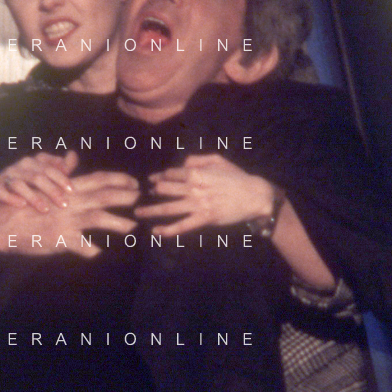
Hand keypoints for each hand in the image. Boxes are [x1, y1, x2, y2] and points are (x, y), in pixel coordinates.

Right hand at [0, 150, 78, 211]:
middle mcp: (19, 167)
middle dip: (52, 190)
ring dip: (33, 196)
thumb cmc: (28, 182)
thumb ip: (60, 166)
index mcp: (33, 162)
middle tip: (64, 204)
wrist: (0, 190)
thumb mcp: (44, 172)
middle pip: (37, 177)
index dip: (61, 178)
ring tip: (45, 209)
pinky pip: (1, 192)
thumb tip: (73, 154)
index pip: (49, 167)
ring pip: (19, 184)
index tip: (72, 191)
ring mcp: (6, 176)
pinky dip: (11, 198)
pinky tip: (22, 205)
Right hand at [0, 170, 139, 258]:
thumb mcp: (45, 187)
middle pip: (104, 195)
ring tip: (133, 227)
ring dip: (118, 222)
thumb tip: (73, 156)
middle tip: (143, 200)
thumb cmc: (25, 206)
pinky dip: (92, 250)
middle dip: (126, 196)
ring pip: (98, 217)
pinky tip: (100, 253)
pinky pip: (81, 246)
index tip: (136, 183)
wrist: (2, 224)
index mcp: (69, 189)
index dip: (120, 179)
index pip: (99, 178)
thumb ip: (63, 175)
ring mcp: (66, 219)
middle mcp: (70, 201)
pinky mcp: (60, 238)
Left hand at [135, 154, 277, 234]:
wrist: (254, 195)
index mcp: (196, 172)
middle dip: (151, 193)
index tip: (151, 182)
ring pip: (169, 208)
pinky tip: (157, 232)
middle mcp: (193, 187)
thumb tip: (182, 162)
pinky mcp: (204, 219)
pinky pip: (183, 225)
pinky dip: (168, 230)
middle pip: (165, 189)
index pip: (171, 174)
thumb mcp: (219, 160)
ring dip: (151, 210)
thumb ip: (198, 159)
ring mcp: (198, 204)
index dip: (158, 177)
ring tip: (137, 213)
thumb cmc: (237, 177)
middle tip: (141, 198)